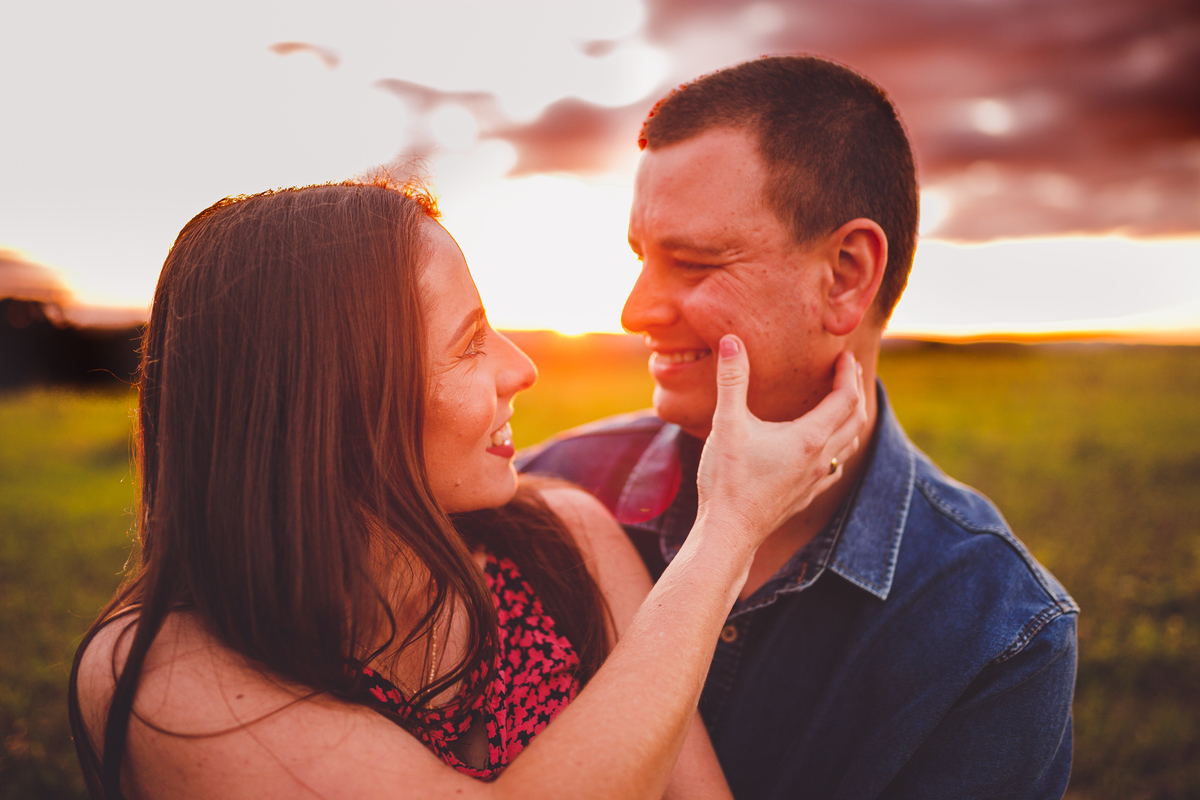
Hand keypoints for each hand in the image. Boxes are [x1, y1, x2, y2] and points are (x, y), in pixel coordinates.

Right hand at [695, 335, 867, 549]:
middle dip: (854, 390)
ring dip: (851, 419)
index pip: (845, 397)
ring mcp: (815, 480)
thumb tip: (731, 341)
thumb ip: (731, 380)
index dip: (847, 373)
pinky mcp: (806, 496)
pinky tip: (828, 449)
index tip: (844, 355)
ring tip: (842, 403)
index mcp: (809, 438)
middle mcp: (820, 459)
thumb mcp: (727, 424)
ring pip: (849, 444)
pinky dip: (840, 448)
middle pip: (855, 418)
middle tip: (846, 371)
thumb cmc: (727, 479)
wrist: (729, 532)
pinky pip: (836, 467)